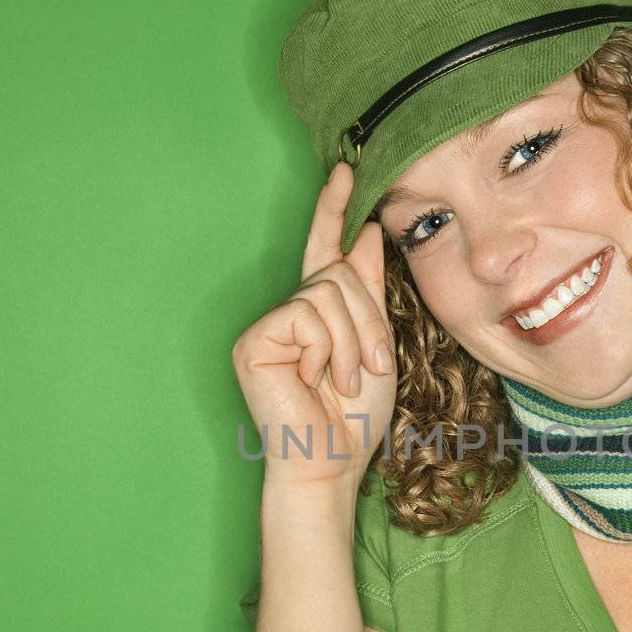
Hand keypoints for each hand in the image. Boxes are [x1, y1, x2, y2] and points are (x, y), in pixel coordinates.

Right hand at [231, 163, 396, 493]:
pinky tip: (314, 380)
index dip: (332, 210)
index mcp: (316, 312)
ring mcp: (267, 325)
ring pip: (327, 293)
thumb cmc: (355, 416)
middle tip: (371, 368)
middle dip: (368, 322)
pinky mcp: (255, 340)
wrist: (332, 461)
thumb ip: (367, 289)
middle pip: (338, 273)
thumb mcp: (375, 343)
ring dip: (352, 341)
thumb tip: (366, 230)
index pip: (324, 249)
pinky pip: (307, 315)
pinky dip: (326, 350)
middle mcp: (288, 312)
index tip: (345, 170)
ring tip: (344, 380)